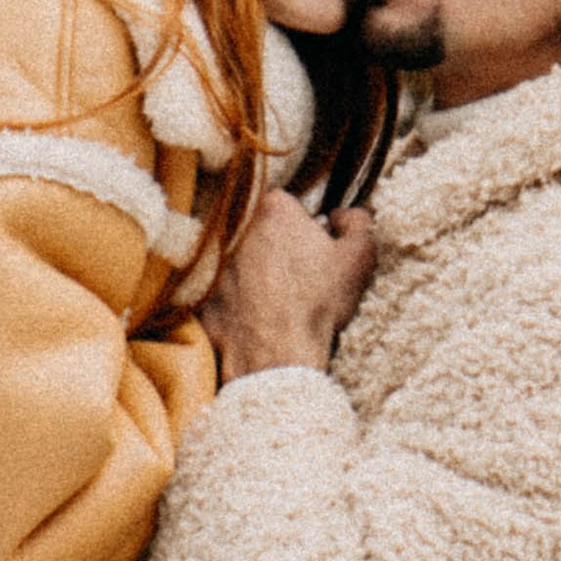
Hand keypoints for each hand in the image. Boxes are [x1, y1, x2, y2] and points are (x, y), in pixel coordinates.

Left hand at [200, 197, 377, 385]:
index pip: (287, 203)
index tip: (311, 248)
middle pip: (259, 229)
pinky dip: (235, 299)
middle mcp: (235, 228)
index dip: (303, 225)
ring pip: (238, 258)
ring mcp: (213, 262)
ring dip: (254, 270)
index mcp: (272, 209)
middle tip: (295, 275)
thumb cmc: (318, 304)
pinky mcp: (201, 294)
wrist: (278, 356)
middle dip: (275, 245)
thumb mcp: (359, 257)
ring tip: (276, 299)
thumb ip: (358, 221)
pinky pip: (221, 290)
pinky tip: (255, 316)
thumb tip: (342, 215)